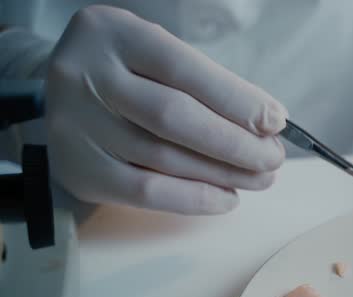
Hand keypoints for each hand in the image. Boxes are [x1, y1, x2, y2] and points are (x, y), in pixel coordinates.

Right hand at [44, 5, 287, 213]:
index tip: (275, 121)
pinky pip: (144, 193)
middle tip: (272, 158)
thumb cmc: (132, 74)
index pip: (184, 68)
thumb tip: (266, 124)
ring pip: (163, 159)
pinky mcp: (77, 169)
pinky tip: (227, 198)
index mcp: (113, 34)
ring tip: (260, 178)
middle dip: (235, 143)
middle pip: (173, 117)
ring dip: (223, 174)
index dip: (236, 99)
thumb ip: (207, 84)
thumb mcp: (160, 57)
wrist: (70, 94)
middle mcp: (85, 75)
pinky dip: (194, 199)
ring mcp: (75, 125)